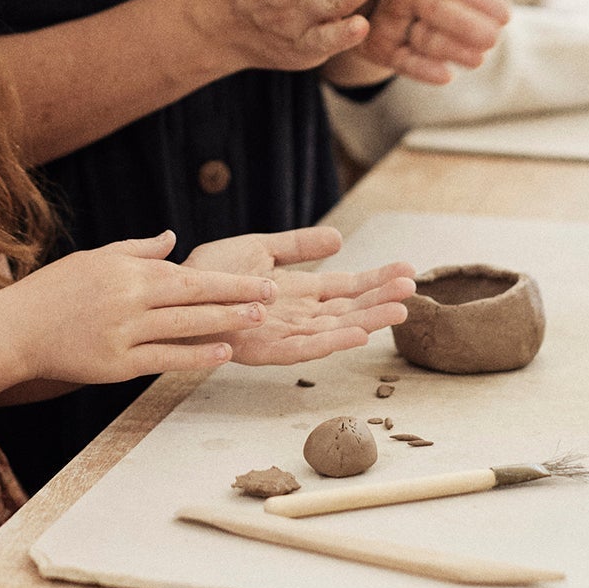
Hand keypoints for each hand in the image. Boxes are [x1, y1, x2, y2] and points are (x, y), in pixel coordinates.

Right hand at [3, 231, 277, 382]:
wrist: (17, 329)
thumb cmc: (56, 289)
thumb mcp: (97, 256)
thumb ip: (139, 249)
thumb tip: (172, 238)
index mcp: (129, 272)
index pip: (192, 274)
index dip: (231, 280)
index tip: (263, 280)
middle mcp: (131, 301)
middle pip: (196, 299)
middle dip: (238, 299)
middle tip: (273, 298)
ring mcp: (125, 335)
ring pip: (185, 329)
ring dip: (224, 325)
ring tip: (257, 322)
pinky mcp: (117, 366)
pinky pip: (165, 360)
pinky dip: (195, 357)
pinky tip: (221, 355)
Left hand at [184, 227, 415, 366]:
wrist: (173, 289)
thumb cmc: (211, 273)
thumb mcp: (261, 249)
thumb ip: (299, 246)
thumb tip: (339, 238)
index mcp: (297, 293)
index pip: (345, 288)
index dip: (376, 280)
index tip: (407, 271)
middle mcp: (295, 317)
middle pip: (347, 310)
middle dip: (380, 300)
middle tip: (414, 289)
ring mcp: (282, 334)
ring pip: (333, 330)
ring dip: (366, 321)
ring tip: (398, 310)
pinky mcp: (264, 348)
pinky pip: (302, 349)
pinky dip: (330, 342)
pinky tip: (355, 333)